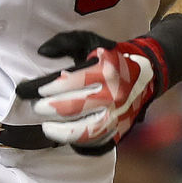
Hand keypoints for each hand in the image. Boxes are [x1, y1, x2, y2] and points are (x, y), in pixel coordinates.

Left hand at [15, 30, 166, 154]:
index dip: (49, 88)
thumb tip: (42, 51)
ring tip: (47, 128)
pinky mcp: (121, 128)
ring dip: (62, 132)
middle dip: (50, 109)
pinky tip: (64, 136)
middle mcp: (114, 94)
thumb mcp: (90, 41)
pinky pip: (97, 140)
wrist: (147, 72)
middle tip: (36, 108)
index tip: (34, 91)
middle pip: (75, 107)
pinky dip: (79, 141)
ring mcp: (118, 114)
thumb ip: (64, 42)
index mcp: (106, 71)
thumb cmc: (112, 56)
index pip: (72, 82)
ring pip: (86, 131)